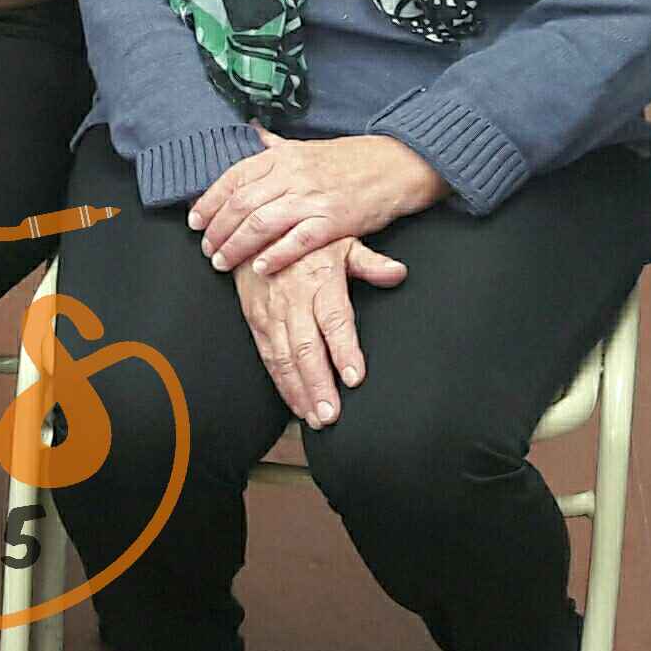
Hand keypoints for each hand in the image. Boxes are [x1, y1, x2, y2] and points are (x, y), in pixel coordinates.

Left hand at [189, 131, 444, 276]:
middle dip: (217, 229)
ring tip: (221, 262)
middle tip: (206, 248)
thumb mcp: (306, 147)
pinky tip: (260, 268)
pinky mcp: (334, 219)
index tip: (194, 220)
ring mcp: (313, 197)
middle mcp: (293, 174)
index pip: (234, 177)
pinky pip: (298, 240)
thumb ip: (274, 146)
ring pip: (262, 223)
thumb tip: (249, 133)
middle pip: (241, 203)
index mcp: (282, 156)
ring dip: (237, 246)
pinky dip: (276, 255)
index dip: (209, 201)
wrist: (396, 163)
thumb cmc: (348, 160)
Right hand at [234, 236, 407, 427]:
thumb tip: (398, 273)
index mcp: (320, 280)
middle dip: (318, 384)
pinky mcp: (256, 321)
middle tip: (332, 415)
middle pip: (306, 348)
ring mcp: (272, 313)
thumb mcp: (341, 241)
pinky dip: (282, 384)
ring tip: (316, 419)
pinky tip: (297, 405)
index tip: (354, 377)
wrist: (251, 230)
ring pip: (285, 359)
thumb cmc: (304, 240)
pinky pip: (269, 358)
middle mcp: (293, 300)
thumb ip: (370, 262)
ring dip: (300, 391)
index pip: (334, 319)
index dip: (343, 349)